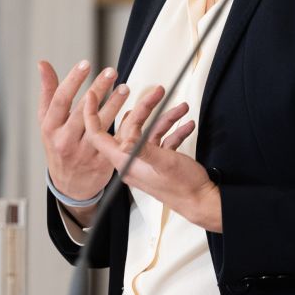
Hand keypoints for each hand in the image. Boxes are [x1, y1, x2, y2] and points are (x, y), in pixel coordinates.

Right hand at [37, 59, 118, 203]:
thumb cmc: (57, 146)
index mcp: (51, 128)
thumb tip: (43, 64)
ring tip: (124, 88)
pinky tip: (133, 113)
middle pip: (83, 110)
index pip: (61, 100)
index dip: (73, 80)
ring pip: (101, 125)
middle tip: (111, 72)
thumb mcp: (47, 121)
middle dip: (98, 89)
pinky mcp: (101, 162)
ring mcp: (84, 153)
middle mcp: (66, 140)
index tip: (86, 63)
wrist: (69, 185)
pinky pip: (114, 141)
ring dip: (114, 105)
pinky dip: (124, 126)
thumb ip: (48, 92)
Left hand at [81, 83, 219, 231]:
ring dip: (167, 118)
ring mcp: (147, 161)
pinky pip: (164, 140)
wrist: (202, 202)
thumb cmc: (183, 188)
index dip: (93, 115)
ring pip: (150, 131)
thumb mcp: (164, 164)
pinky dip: (175, 131)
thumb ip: (144, 151)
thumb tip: (125, 141)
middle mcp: (133, 161)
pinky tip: (186, 125)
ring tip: (181, 108)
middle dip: (146, 108)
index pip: (99, 137)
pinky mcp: (161, 162)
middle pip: (131, 128)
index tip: (92, 96)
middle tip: (157, 92)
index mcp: (126, 163)